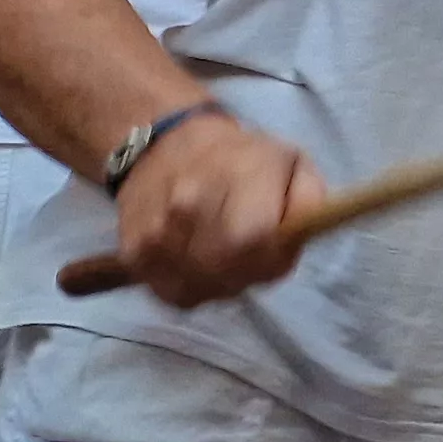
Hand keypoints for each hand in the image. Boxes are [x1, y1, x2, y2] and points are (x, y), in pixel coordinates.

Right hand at [109, 110, 326, 307]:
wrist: (167, 147)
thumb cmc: (243, 159)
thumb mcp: (294, 163)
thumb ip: (310, 203)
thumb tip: (301, 238)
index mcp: (238, 176)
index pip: (254, 241)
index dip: (273, 260)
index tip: (277, 254)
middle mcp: (189, 204)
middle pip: (226, 271)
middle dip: (249, 275)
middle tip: (253, 258)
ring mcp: (156, 231)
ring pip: (199, 289)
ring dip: (220, 284)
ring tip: (225, 258)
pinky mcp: (132, 253)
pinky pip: (170, 294)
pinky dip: (191, 288)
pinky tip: (200, 265)